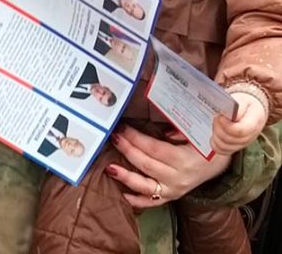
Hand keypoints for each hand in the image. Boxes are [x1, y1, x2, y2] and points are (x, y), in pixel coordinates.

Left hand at [107, 125, 230, 208]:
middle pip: (146, 164)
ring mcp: (174, 190)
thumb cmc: (206, 146)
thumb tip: (162, 130)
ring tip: (110, 168)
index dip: (136, 138)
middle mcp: (178, 178)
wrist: (220, 164)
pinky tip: (123, 194)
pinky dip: (137, 201)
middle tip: (113, 138)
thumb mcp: (197, 134)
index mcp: (184, 160)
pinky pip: (153, 202)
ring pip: (146, 186)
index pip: (154, 149)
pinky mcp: (172, 197)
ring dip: (126, 177)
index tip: (122, 128)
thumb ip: (179, 131)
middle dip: (127, 149)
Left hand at [212, 92, 267, 154]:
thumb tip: (233, 114)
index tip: (220, 116)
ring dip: (215, 135)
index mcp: (254, 123)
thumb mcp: (243, 100)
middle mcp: (250, 136)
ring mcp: (242, 144)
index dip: (226, 126)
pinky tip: (214, 134)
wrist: (250, 111)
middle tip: (216, 117)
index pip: (240, 131)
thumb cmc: (245, 104)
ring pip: (224, 146)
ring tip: (215, 125)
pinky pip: (222, 151)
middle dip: (218, 128)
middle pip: (230, 139)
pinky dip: (215, 143)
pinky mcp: (234, 147)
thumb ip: (238, 106)